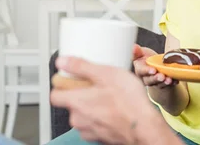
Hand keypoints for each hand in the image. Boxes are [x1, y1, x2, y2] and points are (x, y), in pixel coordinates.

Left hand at [50, 57, 178, 144]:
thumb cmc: (128, 102)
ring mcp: (88, 130)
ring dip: (92, 106)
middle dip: (81, 94)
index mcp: (76, 102)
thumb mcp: (107, 74)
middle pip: (71, 104)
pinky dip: (101, 117)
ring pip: (83, 115)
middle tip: (98, 85)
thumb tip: (62, 61)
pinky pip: (94, 124)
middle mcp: (78, 119)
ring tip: (110, 97)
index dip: (62, 85)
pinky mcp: (100, 137)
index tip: (71, 78)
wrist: (143, 126)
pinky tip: (115, 110)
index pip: (55, 95)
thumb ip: (81, 67)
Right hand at [133, 44, 175, 87]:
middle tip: (162, 77)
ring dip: (164, 82)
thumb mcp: (141, 53)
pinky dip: (172, 83)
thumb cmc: (146, 59)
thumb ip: (137, 52)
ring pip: (159, 84)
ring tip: (169, 79)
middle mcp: (146, 78)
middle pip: (150, 80)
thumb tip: (134, 47)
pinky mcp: (163, 84)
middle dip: (156, 78)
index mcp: (140, 70)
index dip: (147, 71)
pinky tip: (175, 81)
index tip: (153, 70)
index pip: (142, 71)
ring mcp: (155, 82)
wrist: (155, 64)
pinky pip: (168, 85)